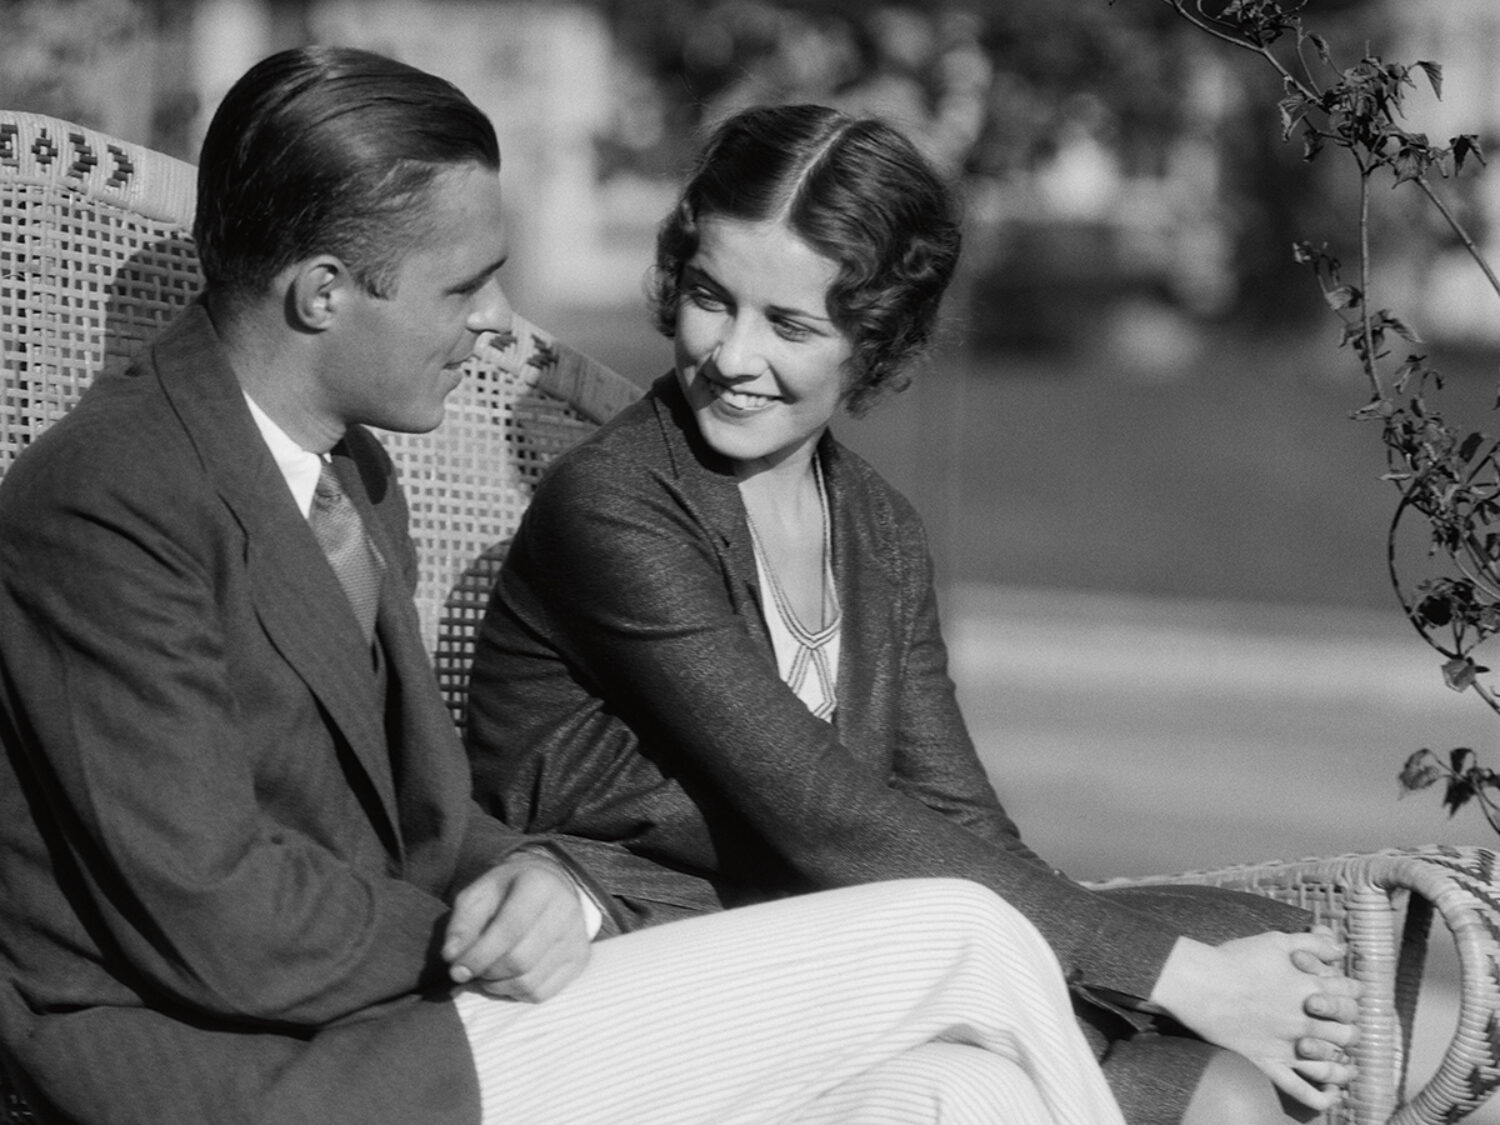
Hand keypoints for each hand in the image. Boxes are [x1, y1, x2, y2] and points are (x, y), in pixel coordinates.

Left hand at [441, 851, 590, 1001]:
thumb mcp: (479, 894)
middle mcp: (566, 910)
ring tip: (486, 974)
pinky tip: (506, 978)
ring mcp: (577, 938)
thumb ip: (462, 923)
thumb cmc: (507, 891)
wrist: (549, 886)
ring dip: (498, 986)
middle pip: (519, 961)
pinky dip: (516, 993)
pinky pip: (542, 993)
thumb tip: (452, 957)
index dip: (478, 956)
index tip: (456, 970)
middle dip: (486, 973)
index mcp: (539, 885)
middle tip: (470, 972)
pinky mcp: (580, 960)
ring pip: (529, 982)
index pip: (508, 930)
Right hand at [1150, 932, 1359, 1111]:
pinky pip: (1301, 1090)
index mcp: (1312, 988)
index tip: (1345, 993)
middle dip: (1349, 1027)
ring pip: (1333, 1062)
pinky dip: (1321, 1098)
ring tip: (1345, 1065)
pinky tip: (1330, 1096)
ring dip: (1343, 1064)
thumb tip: (1339, 949)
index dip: (1352, 992)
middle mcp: (1308, 1020)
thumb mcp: (1277, 941)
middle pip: (1348, 1031)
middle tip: (1342, 1025)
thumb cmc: (1236, 959)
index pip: (1351, 994)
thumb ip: (1313, 943)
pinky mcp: (1270, 1063)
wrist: (1200, 984)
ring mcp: (1291, 1045)